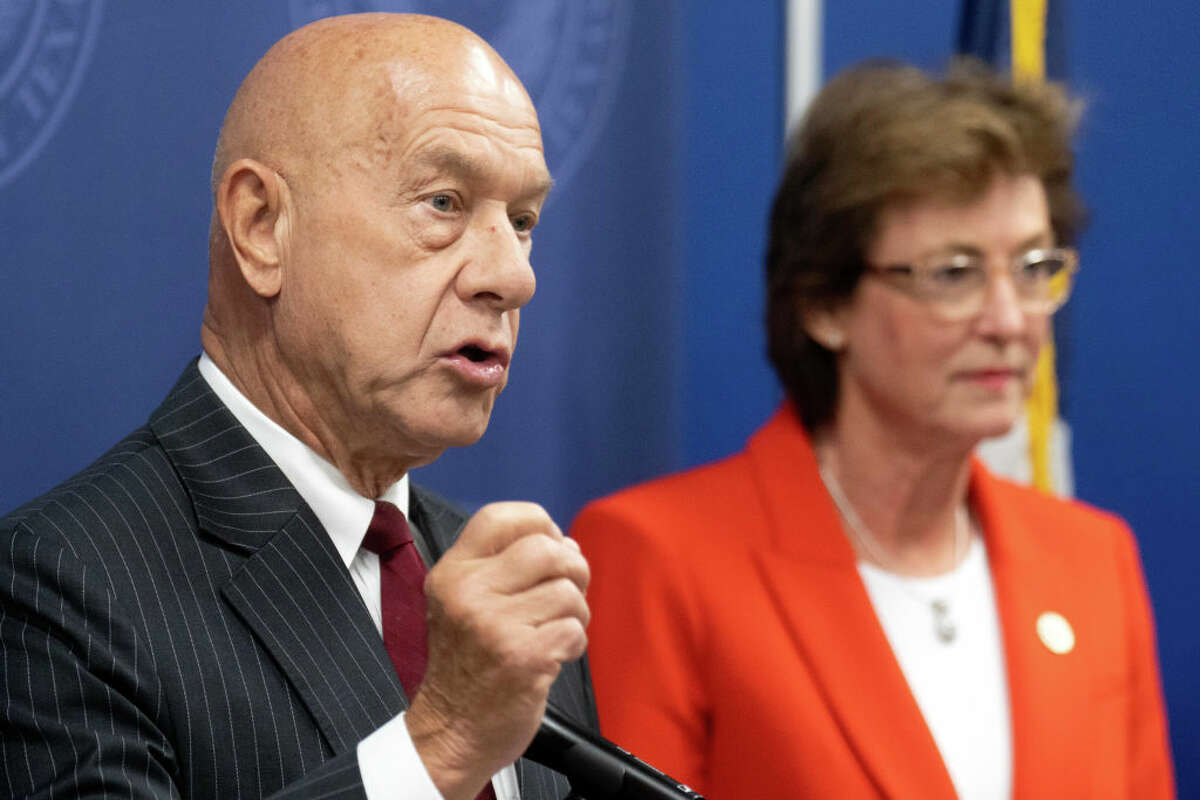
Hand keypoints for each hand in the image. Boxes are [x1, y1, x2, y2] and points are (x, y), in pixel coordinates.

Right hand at [405, 501, 589, 799]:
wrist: (451, 731)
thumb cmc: (467, 666)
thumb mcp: (463, 603)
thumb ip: (505, 567)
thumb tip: (566, 542)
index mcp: (452, 573)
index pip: (500, 517)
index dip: (539, 522)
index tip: (550, 545)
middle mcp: (468, 593)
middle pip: (545, 548)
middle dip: (572, 567)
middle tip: (568, 592)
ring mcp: (494, 626)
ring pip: (566, 590)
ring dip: (576, 611)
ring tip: (558, 629)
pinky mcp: (522, 657)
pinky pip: (574, 629)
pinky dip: (575, 642)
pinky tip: (556, 655)